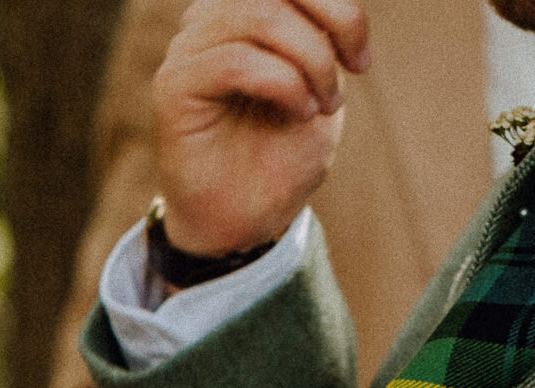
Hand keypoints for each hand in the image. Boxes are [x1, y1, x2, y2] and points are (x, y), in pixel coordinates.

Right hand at [151, 0, 366, 259]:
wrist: (247, 219)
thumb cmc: (281, 151)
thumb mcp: (319, 77)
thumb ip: (320, 29)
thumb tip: (335, 0)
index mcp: (241, 12)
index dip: (340, 7)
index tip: (362, 61)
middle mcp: (208, 21)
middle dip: (331, 26)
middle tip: (347, 81)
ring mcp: (186, 51)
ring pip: (260, 16)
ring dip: (309, 62)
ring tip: (320, 105)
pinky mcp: (173, 86)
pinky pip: (235, 60)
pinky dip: (282, 84)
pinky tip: (297, 112)